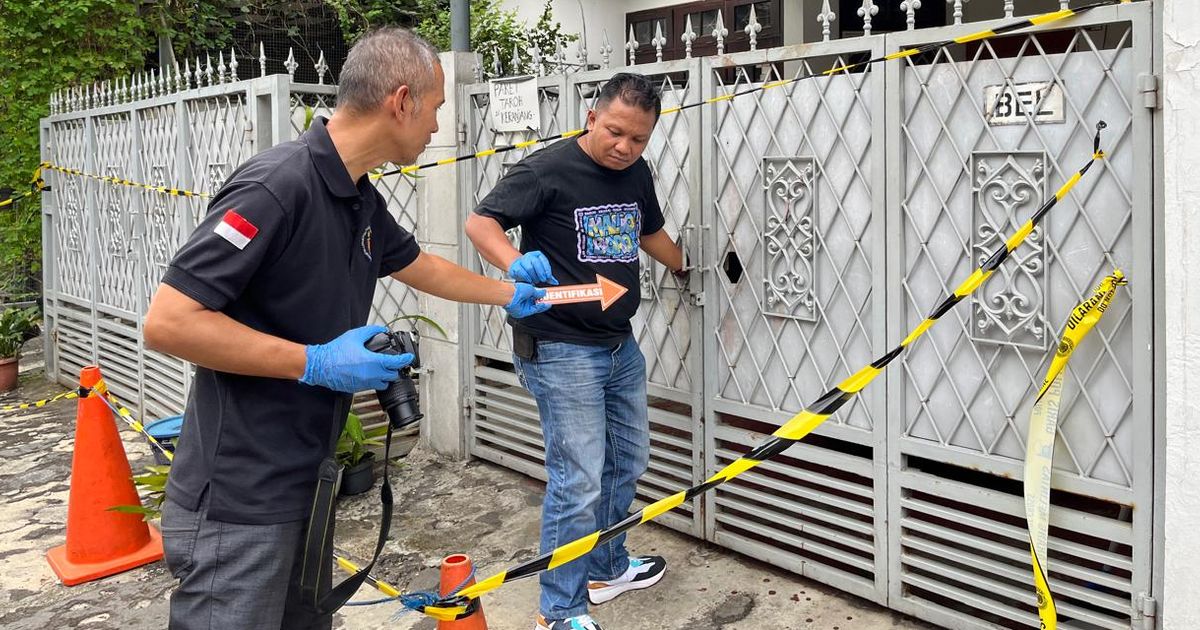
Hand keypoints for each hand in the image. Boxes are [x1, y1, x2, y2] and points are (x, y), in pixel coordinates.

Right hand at [299, 325, 414, 392]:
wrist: (320, 365)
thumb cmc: (335, 352)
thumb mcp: (355, 335)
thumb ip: (371, 331)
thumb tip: (381, 330)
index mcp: (372, 362)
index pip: (395, 363)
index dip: (405, 360)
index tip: (409, 358)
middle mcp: (371, 375)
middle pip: (392, 375)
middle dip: (395, 369)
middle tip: (394, 362)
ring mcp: (364, 383)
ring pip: (383, 383)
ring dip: (385, 376)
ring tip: (382, 368)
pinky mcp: (358, 388)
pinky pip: (372, 386)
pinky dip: (375, 380)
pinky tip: (370, 372)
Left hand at [506, 283, 549, 318]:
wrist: (510, 295)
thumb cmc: (516, 290)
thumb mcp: (531, 289)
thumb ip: (538, 292)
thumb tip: (544, 292)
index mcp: (525, 294)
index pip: (536, 297)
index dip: (543, 297)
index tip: (549, 296)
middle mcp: (524, 301)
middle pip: (536, 303)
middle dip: (543, 302)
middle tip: (550, 300)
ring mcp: (524, 307)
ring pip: (536, 307)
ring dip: (542, 305)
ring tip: (548, 302)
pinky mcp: (524, 312)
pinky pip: (534, 310)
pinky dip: (539, 308)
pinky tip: (544, 305)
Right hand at [507, 251, 558, 285]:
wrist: (518, 268)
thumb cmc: (531, 270)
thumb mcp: (541, 272)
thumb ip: (548, 277)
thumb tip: (556, 282)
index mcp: (537, 255)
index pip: (543, 260)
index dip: (547, 269)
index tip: (548, 277)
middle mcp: (529, 256)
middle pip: (536, 263)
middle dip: (540, 273)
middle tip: (543, 280)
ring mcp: (522, 260)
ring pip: (529, 268)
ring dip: (533, 276)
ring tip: (535, 281)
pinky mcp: (515, 266)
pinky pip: (521, 271)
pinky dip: (526, 277)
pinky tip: (529, 281)